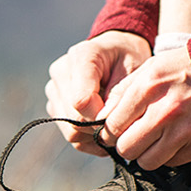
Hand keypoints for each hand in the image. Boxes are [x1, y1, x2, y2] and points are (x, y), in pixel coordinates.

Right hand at [45, 32, 151, 152]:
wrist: (117, 51)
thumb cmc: (129, 59)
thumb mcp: (135, 70)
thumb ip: (120, 95)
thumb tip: (105, 123)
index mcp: (81, 56)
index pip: (81, 101)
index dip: (101, 117)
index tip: (120, 118)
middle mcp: (61, 72)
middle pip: (73, 119)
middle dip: (100, 128)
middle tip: (121, 124)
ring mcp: (54, 89)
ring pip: (70, 131)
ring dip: (94, 135)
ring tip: (113, 124)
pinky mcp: (55, 105)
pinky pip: (70, 135)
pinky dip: (89, 138)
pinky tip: (104, 127)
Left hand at [99, 49, 190, 168]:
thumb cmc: (183, 69)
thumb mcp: (150, 68)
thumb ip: (123, 92)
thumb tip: (101, 119)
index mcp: (148, 88)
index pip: (112, 126)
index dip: (109, 132)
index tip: (114, 131)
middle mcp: (165, 111)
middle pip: (126, 149)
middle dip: (126, 144)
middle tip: (135, 136)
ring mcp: (184, 130)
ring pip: (147, 162)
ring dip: (147, 153)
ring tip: (155, 138)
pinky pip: (172, 163)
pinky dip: (169, 154)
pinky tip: (176, 137)